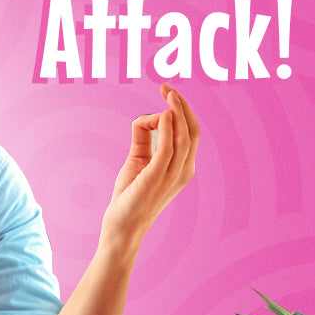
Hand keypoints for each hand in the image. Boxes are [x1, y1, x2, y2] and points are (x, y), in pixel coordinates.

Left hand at [101, 83, 198, 251]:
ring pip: (183, 136)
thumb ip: (144, 138)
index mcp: (183, 167)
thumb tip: (148, 117)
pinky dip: (167, 129)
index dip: (183, 109)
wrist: (122, 226)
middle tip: (166, 87)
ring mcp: (172, 176)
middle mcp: (183, 171)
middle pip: (192, 131)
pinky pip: (168, 148)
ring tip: (166, 94)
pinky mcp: (157, 178)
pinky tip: (162, 114)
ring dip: (176, 111)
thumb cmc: (130, 195)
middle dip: (182, 105)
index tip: (167, 91)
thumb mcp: (138, 160)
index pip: (191, 132)